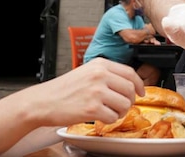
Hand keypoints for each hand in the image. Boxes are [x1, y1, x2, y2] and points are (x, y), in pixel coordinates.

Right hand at [16, 58, 144, 126]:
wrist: (43, 101)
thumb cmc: (63, 89)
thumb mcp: (86, 72)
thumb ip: (106, 74)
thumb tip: (128, 83)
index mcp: (100, 64)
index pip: (130, 72)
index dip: (139, 84)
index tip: (141, 92)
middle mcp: (100, 75)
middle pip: (130, 89)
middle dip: (130, 100)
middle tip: (122, 106)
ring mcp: (97, 91)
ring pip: (125, 104)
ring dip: (120, 112)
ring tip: (110, 112)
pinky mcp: (92, 108)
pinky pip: (113, 117)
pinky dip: (110, 120)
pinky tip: (101, 117)